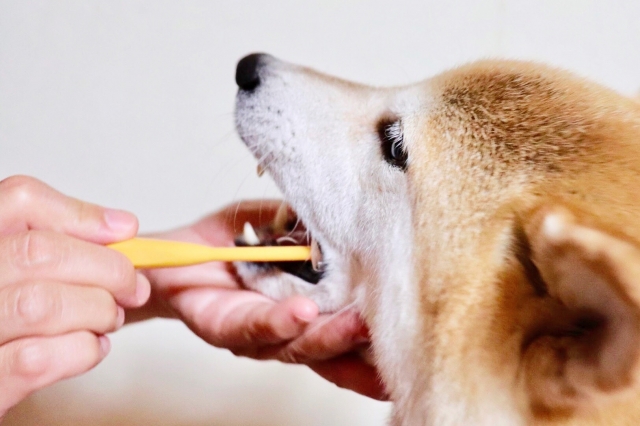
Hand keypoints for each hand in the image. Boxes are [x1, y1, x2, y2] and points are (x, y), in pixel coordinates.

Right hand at [0, 176, 150, 419]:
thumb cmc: (10, 323)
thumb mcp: (22, 272)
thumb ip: (61, 247)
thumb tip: (121, 226)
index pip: (17, 200)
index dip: (79, 214)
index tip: (124, 231)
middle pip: (40, 252)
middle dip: (106, 268)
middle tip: (133, 286)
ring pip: (42, 304)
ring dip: (96, 311)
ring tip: (110, 319)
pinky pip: (37, 359)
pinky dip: (82, 350)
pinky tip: (93, 348)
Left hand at [139, 200, 386, 399]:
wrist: (177, 254)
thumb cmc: (235, 243)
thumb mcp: (284, 225)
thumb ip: (315, 227)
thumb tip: (357, 215)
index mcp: (312, 310)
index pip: (352, 335)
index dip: (380, 346)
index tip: (419, 346)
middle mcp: (290, 332)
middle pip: (334, 350)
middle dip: (365, 348)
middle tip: (397, 339)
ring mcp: (259, 336)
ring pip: (299, 345)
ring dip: (328, 335)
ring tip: (355, 323)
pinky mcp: (224, 330)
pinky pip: (253, 328)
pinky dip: (279, 321)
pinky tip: (302, 312)